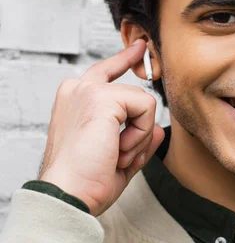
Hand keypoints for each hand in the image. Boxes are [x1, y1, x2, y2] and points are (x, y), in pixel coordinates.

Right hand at [39, 39, 164, 216]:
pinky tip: (118, 149)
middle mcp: (78, 89)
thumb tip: (158, 129)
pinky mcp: (102, 97)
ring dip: (138, 135)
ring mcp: (89, 90)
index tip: (140, 47)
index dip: (124, 60)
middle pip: (124, 77)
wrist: (69, 194)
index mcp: (74, 101)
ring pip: (142, 101)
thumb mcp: (118, 159)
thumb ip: (138, 141)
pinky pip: (146, 107)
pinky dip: (140, 133)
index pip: (104, 72)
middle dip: (136, 115)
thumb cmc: (84, 182)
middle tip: (123, 130)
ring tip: (115, 154)